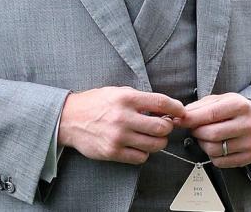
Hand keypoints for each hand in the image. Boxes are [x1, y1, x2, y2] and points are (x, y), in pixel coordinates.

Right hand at [57, 87, 185, 164]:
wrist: (69, 119)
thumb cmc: (96, 103)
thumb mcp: (119, 92)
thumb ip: (141, 99)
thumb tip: (165, 108)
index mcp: (127, 99)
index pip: (161, 102)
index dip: (176, 108)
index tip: (181, 112)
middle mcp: (123, 118)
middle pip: (161, 127)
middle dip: (167, 128)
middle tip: (164, 126)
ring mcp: (118, 137)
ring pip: (154, 145)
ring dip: (158, 142)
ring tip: (152, 137)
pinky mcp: (112, 152)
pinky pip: (140, 157)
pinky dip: (144, 153)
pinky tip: (139, 146)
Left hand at [181, 93, 250, 168]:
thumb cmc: (233, 109)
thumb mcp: (219, 100)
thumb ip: (199, 107)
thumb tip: (181, 117)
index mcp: (240, 106)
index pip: (211, 114)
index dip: (191, 119)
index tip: (179, 121)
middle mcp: (248, 124)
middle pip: (212, 134)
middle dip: (197, 132)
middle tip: (195, 129)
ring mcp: (250, 142)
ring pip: (214, 150)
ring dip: (203, 144)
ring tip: (206, 137)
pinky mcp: (249, 157)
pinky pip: (220, 162)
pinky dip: (212, 156)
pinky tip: (216, 145)